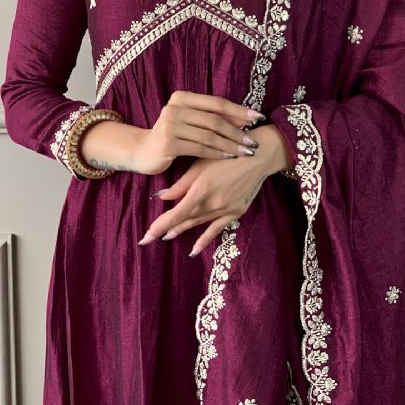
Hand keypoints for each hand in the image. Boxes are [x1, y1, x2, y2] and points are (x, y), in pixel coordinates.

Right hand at [125, 90, 264, 175]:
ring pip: (209, 136)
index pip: (216, 103)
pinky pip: (199, 149)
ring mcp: (170, 125)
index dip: (239, 110)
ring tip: (245, 151)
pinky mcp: (168, 143)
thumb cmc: (173, 135)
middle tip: (254, 141)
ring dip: (230, 145)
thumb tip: (246, 119)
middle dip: (237, 131)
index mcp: (182, 97)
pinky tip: (229, 157)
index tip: (258, 118)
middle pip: (214, 120)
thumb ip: (211, 116)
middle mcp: (174, 107)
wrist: (143, 151)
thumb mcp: (189, 120)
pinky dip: (217, 153)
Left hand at [138, 124, 289, 256]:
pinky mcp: (236, 212)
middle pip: (185, 220)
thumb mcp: (200, 164)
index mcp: (201, 190)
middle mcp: (212, 204)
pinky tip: (194, 250)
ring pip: (198, 223)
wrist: (259, 156)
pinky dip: (205, 239)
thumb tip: (161, 197)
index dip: (159, 226)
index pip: (175, 214)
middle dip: (166, 229)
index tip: (145, 237)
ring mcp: (225, 210)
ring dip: (182, 230)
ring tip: (167, 237)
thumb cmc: (226, 154)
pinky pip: (217, 229)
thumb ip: (181, 184)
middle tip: (148, 239)